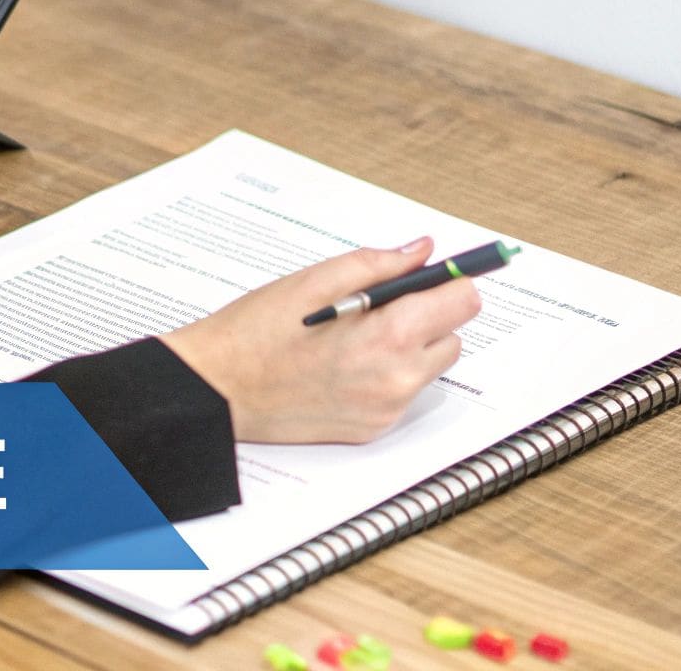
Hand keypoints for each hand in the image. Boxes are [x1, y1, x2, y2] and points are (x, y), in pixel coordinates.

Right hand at [160, 237, 479, 444]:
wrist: (217, 390)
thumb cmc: (256, 332)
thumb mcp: (314, 281)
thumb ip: (377, 264)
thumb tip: (420, 251)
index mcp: (388, 337)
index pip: (463, 303)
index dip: (449, 282)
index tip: (436, 275)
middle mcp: (396, 380)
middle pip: (451, 336)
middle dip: (425, 316)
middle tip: (376, 305)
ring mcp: (385, 410)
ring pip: (427, 367)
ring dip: (407, 347)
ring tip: (352, 336)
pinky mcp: (371, 429)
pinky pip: (400, 393)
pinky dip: (383, 374)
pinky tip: (340, 365)